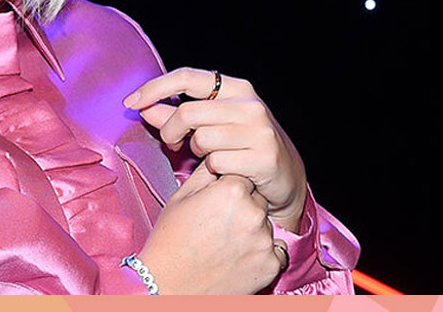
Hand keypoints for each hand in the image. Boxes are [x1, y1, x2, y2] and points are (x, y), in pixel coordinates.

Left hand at [124, 67, 307, 230]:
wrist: (285, 179)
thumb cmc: (241, 147)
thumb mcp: (211, 125)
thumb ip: (175, 116)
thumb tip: (143, 107)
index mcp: (236, 88)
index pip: (187, 76)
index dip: (154, 88)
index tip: (130, 103)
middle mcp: (250, 105)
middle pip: (187, 112)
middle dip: (170, 131)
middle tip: (172, 144)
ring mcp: (259, 130)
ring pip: (201, 139)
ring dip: (196, 153)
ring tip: (209, 158)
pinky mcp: (264, 157)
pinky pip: (216, 163)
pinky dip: (212, 171)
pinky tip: (225, 172)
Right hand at [136, 157, 288, 293]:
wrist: (169, 287)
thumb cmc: (170, 241)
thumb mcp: (181, 197)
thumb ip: (205, 173)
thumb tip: (217, 156)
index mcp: (231, 190)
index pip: (243, 176)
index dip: (229, 188)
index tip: (216, 203)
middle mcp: (253, 213)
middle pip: (258, 199)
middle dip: (244, 207)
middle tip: (219, 225)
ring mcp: (264, 241)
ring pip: (265, 224)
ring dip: (252, 230)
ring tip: (225, 244)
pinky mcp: (271, 265)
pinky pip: (273, 250)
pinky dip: (259, 253)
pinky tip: (236, 258)